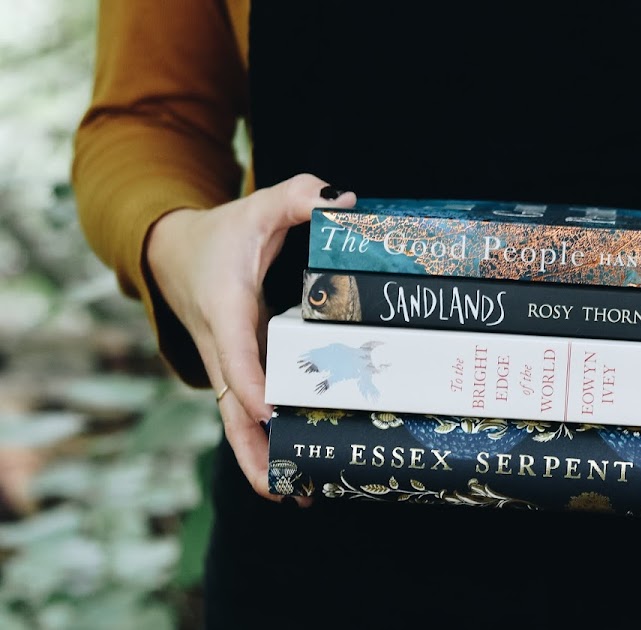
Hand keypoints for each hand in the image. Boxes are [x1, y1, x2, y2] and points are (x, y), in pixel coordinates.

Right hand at [145, 174, 355, 503]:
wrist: (173, 252)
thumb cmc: (222, 233)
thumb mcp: (260, 205)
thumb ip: (299, 195)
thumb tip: (345, 200)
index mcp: (224, 307)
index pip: (236, 352)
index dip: (251, 383)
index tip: (268, 412)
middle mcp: (222, 345)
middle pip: (231, 408)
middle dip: (253, 450)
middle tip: (283, 488)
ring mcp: (228, 364)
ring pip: (236, 421)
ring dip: (258, 461)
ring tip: (296, 497)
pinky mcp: (237, 371)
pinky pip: (247, 412)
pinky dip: (264, 443)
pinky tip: (294, 472)